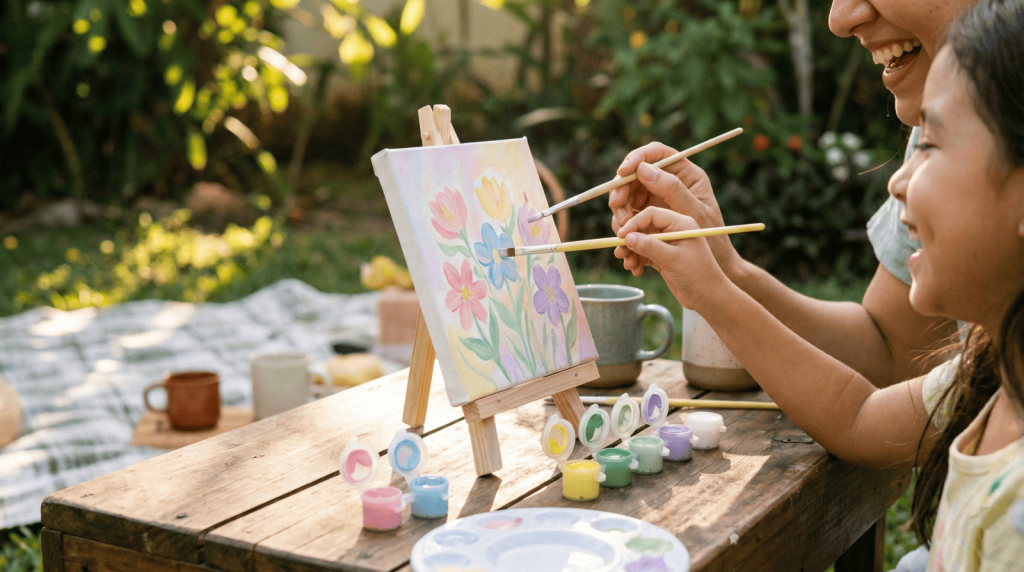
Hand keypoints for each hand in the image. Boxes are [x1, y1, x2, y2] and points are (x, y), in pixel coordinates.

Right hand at [608, 143, 740, 275]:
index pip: (658, 154)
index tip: (622, 173)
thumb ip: (671, 189)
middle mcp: (669, 185)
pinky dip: (624, 233)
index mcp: (687, 176)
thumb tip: (643, 169)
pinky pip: (629, 219)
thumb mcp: (693, 212)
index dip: (637, 158)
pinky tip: (627, 251)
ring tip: (622, 237)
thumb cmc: (712, 240)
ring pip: (628, 199)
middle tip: (617, 211)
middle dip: (622, 193)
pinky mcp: (649, 220)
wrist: (710, 273)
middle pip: (636, 177)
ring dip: (620, 216)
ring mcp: (658, 202)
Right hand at [618, 207, 731, 309]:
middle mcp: (673, 230)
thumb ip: (650, 246)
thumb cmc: (697, 275)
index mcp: (680, 223)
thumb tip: (627, 238)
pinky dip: (637, 261)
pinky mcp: (663, 257)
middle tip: (620, 253)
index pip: (651, 214)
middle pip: (643, 227)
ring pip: (641, 242)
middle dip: (630, 240)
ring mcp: (667, 244)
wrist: (708, 297)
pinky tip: (635, 271)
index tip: (621, 236)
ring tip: (628, 264)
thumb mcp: (673, 259)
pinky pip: (643, 254)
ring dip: (631, 252)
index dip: (634, 223)